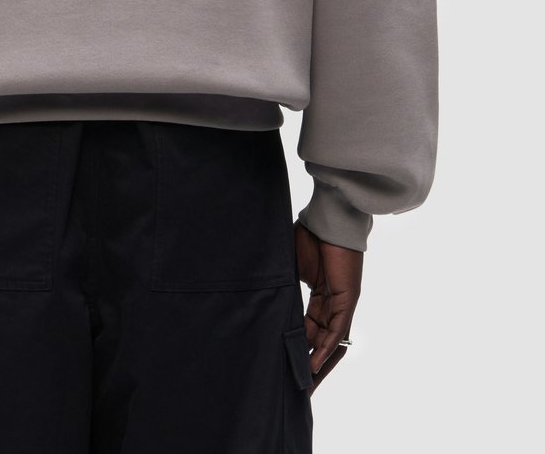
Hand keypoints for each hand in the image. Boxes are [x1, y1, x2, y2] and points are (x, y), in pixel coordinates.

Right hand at [294, 219, 362, 394]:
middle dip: (307, 364)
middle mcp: (331, 304)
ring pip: (329, 342)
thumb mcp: (289, 267)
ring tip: (303, 385)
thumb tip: (255, 290)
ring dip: (317, 363)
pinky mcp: (348, 300)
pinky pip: (336, 331)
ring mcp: (341, 303)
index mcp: (317, 296)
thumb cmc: (309, 235)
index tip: (282, 364)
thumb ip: (280, 285)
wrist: (329, 218)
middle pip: (319, 342)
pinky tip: (313, 364)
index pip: (307, 329)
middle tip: (294, 386)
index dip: (297, 348)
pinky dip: (325, 349)